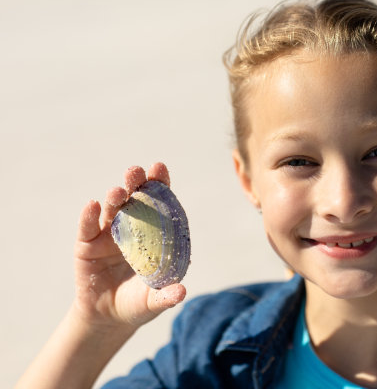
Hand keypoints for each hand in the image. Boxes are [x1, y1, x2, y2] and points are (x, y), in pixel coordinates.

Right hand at [72, 162, 186, 328]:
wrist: (109, 317)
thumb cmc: (139, 303)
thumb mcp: (154, 301)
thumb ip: (166, 295)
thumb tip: (181, 292)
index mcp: (153, 233)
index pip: (158, 203)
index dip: (159, 184)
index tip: (159, 167)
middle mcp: (131, 227)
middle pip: (133, 200)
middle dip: (135, 183)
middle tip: (136, 172)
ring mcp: (108, 234)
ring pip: (112, 210)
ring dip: (115, 198)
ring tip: (118, 191)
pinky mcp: (86, 245)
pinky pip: (87, 227)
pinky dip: (89, 216)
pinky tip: (92, 205)